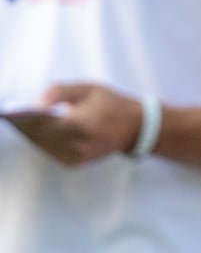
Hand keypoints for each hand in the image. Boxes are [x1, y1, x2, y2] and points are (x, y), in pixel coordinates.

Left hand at [9, 84, 143, 166]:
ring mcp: (77, 157)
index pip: (44, 123)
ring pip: (42, 145)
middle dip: (24, 125)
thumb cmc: (112, 104)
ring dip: (30, 134)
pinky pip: (49, 151)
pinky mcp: (75, 163)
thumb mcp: (89, 89)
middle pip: (39, 136)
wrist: (136, 128)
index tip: (10, 112)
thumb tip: (36, 104)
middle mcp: (79, 144)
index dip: (24, 118)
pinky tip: (35, 132)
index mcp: (83, 124)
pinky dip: (41, 142)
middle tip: (11, 116)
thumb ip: (60, 92)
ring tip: (19, 122)